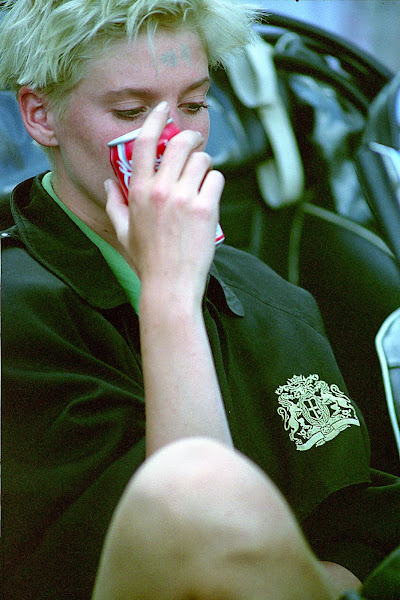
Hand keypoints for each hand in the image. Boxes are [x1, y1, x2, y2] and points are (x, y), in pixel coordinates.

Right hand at [104, 101, 224, 309]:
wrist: (170, 285)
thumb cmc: (146, 261)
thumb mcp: (122, 232)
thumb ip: (114, 205)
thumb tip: (108, 185)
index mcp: (138, 193)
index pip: (143, 144)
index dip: (154, 120)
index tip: (163, 110)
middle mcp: (161, 190)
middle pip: (179, 144)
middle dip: (190, 137)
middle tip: (195, 142)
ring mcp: (185, 198)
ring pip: (202, 160)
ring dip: (204, 163)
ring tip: (202, 176)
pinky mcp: (206, 208)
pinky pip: (216, 179)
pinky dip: (215, 183)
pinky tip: (210, 195)